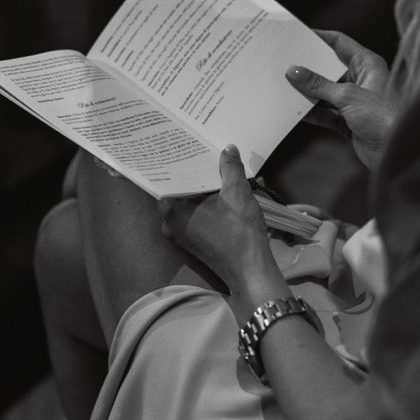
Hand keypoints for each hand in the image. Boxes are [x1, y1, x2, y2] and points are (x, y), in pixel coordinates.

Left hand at [159, 146, 286, 311]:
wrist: (250, 272)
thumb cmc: (238, 232)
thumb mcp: (237, 194)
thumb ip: (230, 168)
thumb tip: (228, 148)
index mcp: (171, 211)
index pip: (168, 179)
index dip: (179, 162)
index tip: (187, 147)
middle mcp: (170, 224)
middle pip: (181, 191)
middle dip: (197, 174)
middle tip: (207, 154)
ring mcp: (181, 236)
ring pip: (191, 204)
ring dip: (207, 190)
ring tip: (220, 170)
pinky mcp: (194, 244)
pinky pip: (198, 216)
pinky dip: (210, 205)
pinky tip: (226, 192)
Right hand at [287, 29, 396, 169]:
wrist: (396, 152)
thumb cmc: (383, 117)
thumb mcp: (347, 96)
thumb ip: (318, 84)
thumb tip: (294, 71)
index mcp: (367, 64)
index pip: (340, 43)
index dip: (319, 38)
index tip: (297, 35)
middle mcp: (361, 80)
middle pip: (329, 68)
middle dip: (308, 67)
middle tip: (283, 62)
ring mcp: (353, 101)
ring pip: (324, 92)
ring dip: (306, 92)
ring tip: (282, 85)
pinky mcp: (348, 121)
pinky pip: (324, 113)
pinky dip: (311, 112)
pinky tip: (293, 110)